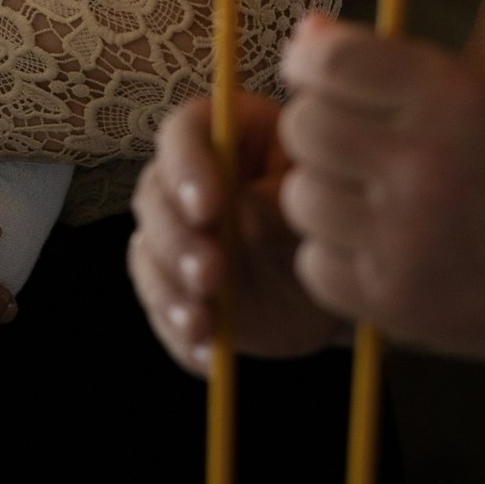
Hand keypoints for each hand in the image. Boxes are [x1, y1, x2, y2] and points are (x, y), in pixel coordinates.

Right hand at [128, 93, 338, 374]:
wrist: (336, 287)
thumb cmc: (328, 224)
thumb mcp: (313, 208)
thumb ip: (279, 205)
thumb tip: (241, 218)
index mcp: (225, 138)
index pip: (183, 133)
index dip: (185, 166)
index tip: (208, 209)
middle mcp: (187, 179)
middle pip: (154, 194)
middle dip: (176, 239)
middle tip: (211, 275)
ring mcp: (176, 232)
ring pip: (148, 250)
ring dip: (168, 287)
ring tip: (203, 321)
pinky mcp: (175, 283)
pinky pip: (159, 304)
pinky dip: (176, 329)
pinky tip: (206, 350)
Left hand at [279, 15, 484, 358]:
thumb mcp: (481, 88)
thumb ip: (395, 52)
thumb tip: (309, 31)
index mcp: (456, 100)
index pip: (330, 61)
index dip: (311, 62)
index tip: (317, 72)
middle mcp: (430, 169)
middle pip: (303, 126)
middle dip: (318, 127)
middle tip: (350, 142)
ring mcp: (411, 242)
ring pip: (299, 195)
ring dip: (324, 193)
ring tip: (367, 197)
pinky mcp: (398, 305)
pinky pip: (313, 263)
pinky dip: (335, 257)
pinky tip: (376, 247)